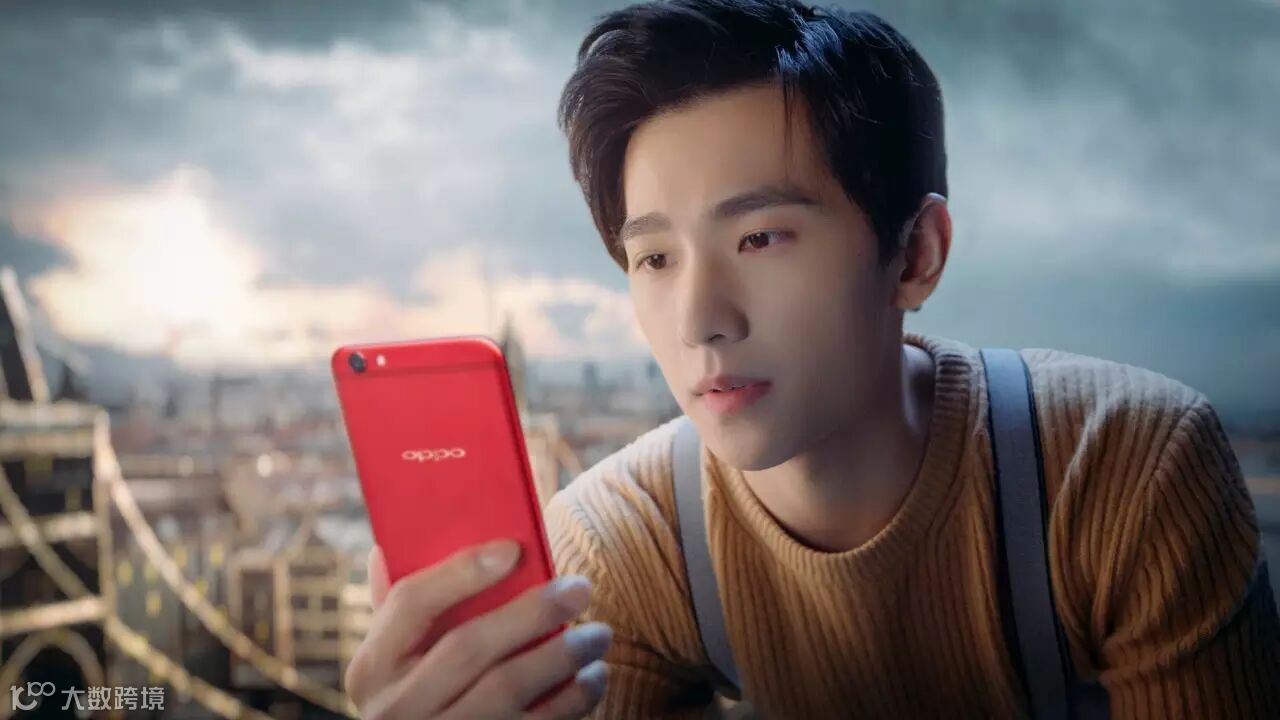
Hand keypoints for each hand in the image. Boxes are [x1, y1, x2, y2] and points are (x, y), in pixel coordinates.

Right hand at [344, 541, 611, 718]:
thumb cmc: (414, 694)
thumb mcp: (391, 659)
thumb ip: (396, 609)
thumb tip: (390, 546)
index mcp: (372, 665)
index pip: (410, 603)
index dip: (461, 572)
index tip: (514, 549)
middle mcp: (395, 707)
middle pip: (468, 647)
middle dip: (531, 613)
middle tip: (579, 589)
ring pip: (506, 690)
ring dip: (562, 657)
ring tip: (598, 634)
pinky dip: (571, 701)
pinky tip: (593, 678)